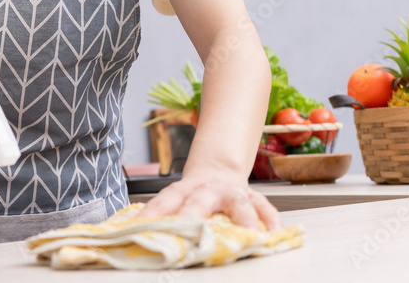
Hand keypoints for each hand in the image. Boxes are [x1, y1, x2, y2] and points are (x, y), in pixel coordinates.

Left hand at [136, 170, 281, 230]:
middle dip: (195, 216)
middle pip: (199, 201)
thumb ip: (163, 217)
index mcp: (182, 190)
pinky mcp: (253, 197)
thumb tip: (134, 235)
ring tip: (249, 236)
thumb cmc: (193, 195)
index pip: (165, 202)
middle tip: (193, 234)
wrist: (218, 172)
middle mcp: (207, 189)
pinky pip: (264, 207)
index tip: (144, 230)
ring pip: (238, 203)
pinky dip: (271, 220)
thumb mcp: (176, 202)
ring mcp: (232, 192)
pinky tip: (275, 234)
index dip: (154, 215)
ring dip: (244, 219)